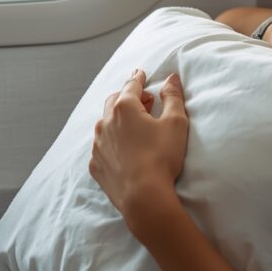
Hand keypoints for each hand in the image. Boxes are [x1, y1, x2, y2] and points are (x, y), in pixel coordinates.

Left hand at [89, 69, 188, 238]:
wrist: (143, 197)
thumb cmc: (161, 158)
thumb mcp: (176, 123)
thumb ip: (173, 97)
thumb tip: (171, 78)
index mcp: (124, 108)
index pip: (131, 86)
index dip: (138, 78)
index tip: (141, 73)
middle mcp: (105, 122)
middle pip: (114, 101)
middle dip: (128, 97)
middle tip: (145, 101)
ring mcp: (97, 144)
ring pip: (105, 123)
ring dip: (118, 119)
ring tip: (134, 125)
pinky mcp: (96, 164)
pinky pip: (102, 146)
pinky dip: (112, 141)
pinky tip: (123, 149)